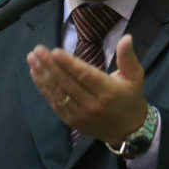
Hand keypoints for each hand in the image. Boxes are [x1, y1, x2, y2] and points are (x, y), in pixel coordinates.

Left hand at [27, 34, 148, 143]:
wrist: (129, 131)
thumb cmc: (131, 99)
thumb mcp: (136, 77)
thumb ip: (128, 57)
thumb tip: (127, 37)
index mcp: (108, 91)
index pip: (85, 76)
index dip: (69, 64)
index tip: (55, 51)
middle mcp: (92, 104)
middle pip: (67, 83)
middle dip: (50, 65)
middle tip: (38, 50)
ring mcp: (80, 114)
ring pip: (58, 93)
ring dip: (43, 75)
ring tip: (32, 58)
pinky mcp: (72, 121)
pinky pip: (55, 103)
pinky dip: (44, 88)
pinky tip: (36, 74)